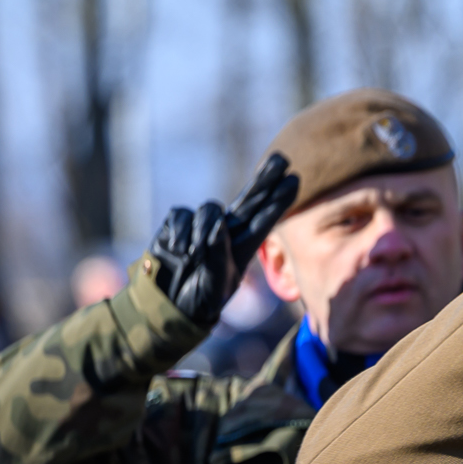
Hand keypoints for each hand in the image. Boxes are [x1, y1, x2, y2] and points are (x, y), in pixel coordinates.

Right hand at [149, 153, 301, 325]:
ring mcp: (202, 226)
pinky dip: (181, 232)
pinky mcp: (178, 224)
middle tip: (282, 159)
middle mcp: (227, 232)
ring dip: (204, 229)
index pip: (265, 220)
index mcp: (244, 248)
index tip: (295, 181)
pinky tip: (179, 251)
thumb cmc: (199, 298)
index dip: (279, 201)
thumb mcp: (214, 285)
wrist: (167, 305)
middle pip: (249, 199)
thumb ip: (217, 257)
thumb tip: (217, 225)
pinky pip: (182, 215)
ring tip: (195, 255)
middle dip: (265, 179)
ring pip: (210, 208)